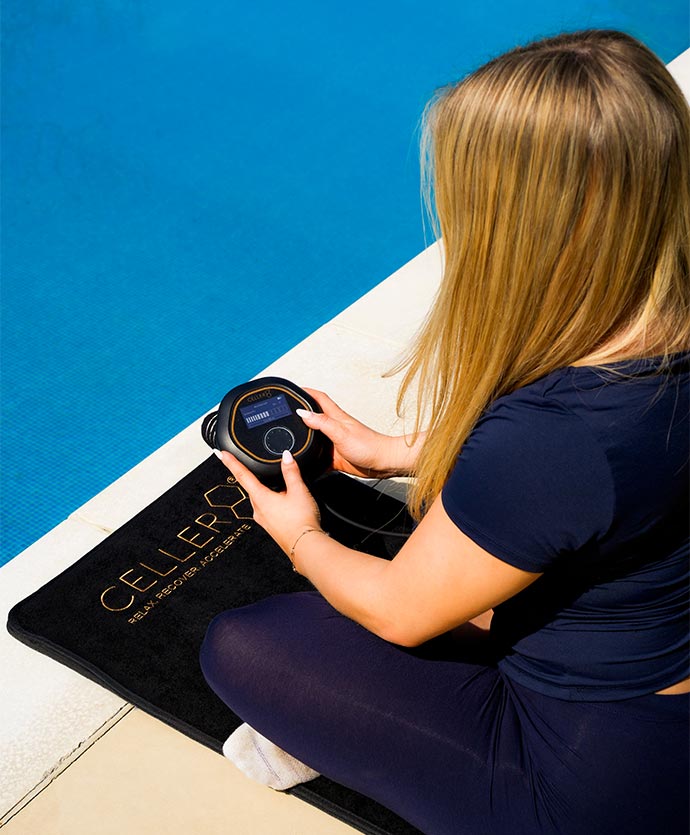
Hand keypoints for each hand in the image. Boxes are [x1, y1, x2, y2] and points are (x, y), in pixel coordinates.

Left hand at [215, 448, 321, 557]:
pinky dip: (275, 504)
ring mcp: (264, 520)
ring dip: (270, 492)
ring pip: (262, 499)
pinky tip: (289, 506)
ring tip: (289, 493)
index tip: (221, 454)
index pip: (242, 475)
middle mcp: (258, 509)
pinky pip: (269, 510)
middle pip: (254, 487)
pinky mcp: (271, 527)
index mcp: (261, 498)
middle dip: (260, 479)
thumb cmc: (301, 522)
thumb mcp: (299, 491)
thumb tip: (286, 456)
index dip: (231, 463)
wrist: (306, 546)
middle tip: (272, 475)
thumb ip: (291, 471)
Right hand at [299, 388, 421, 478]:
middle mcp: (334, 427)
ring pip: (315, 436)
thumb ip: (322, 423)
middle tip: (286, 412)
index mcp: (335, 417)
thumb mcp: (341, 432)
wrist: (382, 463)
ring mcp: (334, 441)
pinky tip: (304, 461)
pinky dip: (310, 457)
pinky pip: (319, 456)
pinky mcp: (336, 456)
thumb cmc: (368, 446)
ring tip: (290, 436)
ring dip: (304, 436)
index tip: (293, 389)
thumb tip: (302, 413)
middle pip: (314, 416)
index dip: (305, 391)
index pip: (318, 398)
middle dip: (300, 412)